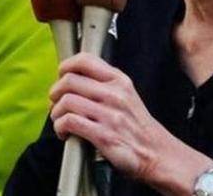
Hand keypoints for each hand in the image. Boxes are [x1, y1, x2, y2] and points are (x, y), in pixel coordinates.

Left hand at [50, 53, 209, 191]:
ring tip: (59, 120)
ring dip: (56, 112)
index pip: (85, 60)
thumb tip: (73, 77)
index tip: (60, 75)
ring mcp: (109, 115)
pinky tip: (64, 132)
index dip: (65, 66)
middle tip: (55, 102)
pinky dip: (60, 127)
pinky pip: (70, 122)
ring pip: (67, 101)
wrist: (157, 154)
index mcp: (119, 81)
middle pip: (69, 81)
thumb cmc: (137, 126)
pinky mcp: (103, 136)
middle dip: (55, 92)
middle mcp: (114, 94)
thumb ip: (104, 83)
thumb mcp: (127, 95)